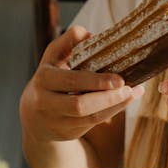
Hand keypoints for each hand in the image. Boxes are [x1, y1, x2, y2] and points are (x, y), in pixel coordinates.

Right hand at [20, 26, 143, 145]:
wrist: (33, 117)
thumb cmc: (49, 80)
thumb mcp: (52, 59)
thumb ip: (67, 42)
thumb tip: (88, 33)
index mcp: (43, 79)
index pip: (71, 81)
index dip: (96, 82)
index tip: (119, 78)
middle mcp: (46, 103)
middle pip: (79, 105)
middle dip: (107, 97)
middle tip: (129, 87)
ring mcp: (56, 122)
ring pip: (90, 117)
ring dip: (115, 105)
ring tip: (134, 92)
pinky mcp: (68, 133)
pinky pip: (93, 123)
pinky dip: (112, 112)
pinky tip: (126, 101)